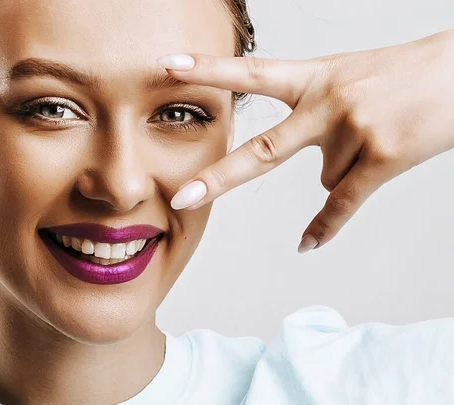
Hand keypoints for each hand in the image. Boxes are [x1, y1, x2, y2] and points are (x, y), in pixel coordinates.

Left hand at [157, 29, 453, 253]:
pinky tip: (306, 244)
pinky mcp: (381, 158)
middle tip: (181, 198)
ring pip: (327, 177)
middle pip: (263, 149)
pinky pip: (342, 203)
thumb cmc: (403, 75)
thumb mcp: (349, 76)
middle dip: (220, 178)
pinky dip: (325, 226)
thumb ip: (317, 117)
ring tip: (379, 135)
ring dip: (349, 167)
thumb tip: (318, 182)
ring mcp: (353, 131)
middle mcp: (327, 103)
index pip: (253, 73)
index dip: (210, 70)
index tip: (169, 66)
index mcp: (315, 76)